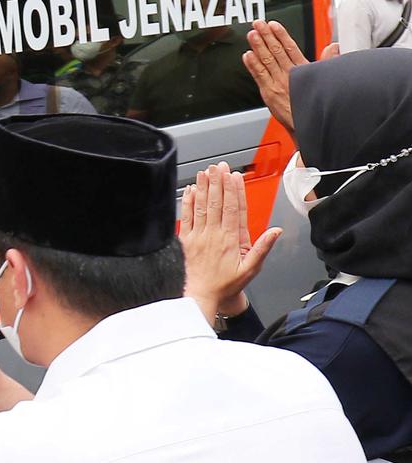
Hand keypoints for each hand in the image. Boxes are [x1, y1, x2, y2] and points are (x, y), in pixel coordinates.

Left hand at [180, 163, 280, 321]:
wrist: (202, 295)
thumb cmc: (226, 284)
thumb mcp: (251, 269)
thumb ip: (263, 248)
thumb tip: (276, 231)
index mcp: (230, 239)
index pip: (233, 209)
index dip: (234, 191)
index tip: (234, 177)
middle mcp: (213, 234)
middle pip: (216, 203)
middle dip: (218, 182)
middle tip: (219, 166)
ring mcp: (198, 236)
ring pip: (201, 207)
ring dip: (203, 188)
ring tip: (205, 172)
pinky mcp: (186, 240)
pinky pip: (186, 217)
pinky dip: (188, 203)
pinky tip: (190, 190)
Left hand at [241, 20, 333, 134]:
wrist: (309, 126)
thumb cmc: (314, 105)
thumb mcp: (326, 81)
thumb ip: (327, 62)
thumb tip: (333, 47)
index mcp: (304, 71)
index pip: (291, 49)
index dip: (282, 35)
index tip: (274, 25)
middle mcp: (289, 76)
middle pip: (276, 52)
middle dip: (266, 36)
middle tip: (258, 24)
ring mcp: (278, 84)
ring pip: (266, 61)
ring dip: (258, 46)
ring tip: (251, 34)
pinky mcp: (269, 94)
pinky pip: (259, 76)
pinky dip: (252, 65)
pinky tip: (247, 55)